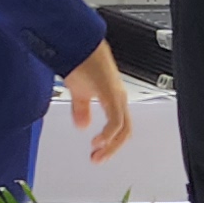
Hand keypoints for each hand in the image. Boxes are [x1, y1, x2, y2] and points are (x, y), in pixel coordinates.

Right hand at [61, 38, 131, 162]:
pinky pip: (116, 120)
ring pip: (123, 128)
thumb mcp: (79, 91)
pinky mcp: (111, 94)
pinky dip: (109, 133)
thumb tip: (83, 125)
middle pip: (125, 132)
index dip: (111, 144)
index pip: (120, 128)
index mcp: (113, 99)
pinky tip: (98, 140)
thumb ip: (82, 108)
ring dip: (111, 145)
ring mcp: (117, 96)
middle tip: (97, 159)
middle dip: (112, 149)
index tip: (96, 153)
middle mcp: (119, 98)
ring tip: (97, 152)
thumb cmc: (80, 61)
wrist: (78, 43)